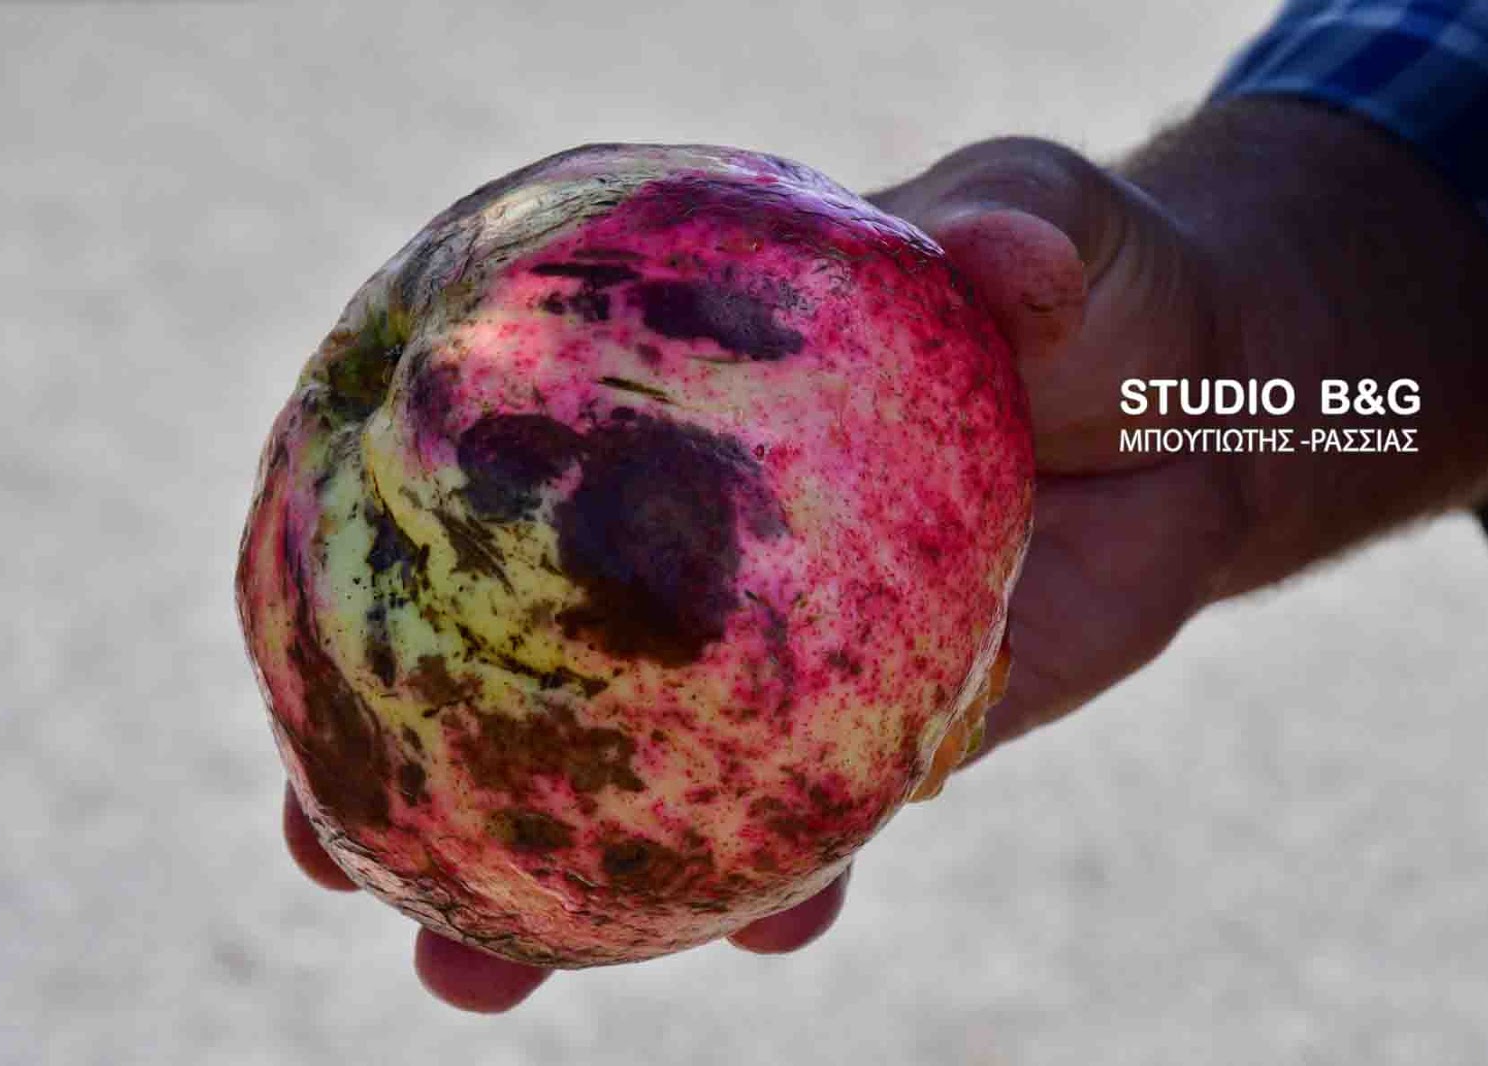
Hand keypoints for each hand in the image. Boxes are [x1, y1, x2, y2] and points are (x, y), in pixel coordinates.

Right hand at [276, 135, 1245, 1012]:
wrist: (1210, 399)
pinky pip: (830, 819)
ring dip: (580, 883)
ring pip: (660, 782)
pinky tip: (774, 927)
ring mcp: (796, 655)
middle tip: (330, 858)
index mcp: (682, 415)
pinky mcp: (904, 729)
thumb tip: (999, 253)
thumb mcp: (1050, 229)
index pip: (504, 495)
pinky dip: (794, 878)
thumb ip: (1019, 233)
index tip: (277, 643)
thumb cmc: (1089, 287)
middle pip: (537, 663)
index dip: (380, 569)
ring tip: (489, 963)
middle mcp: (711, 551)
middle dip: (424, 769)